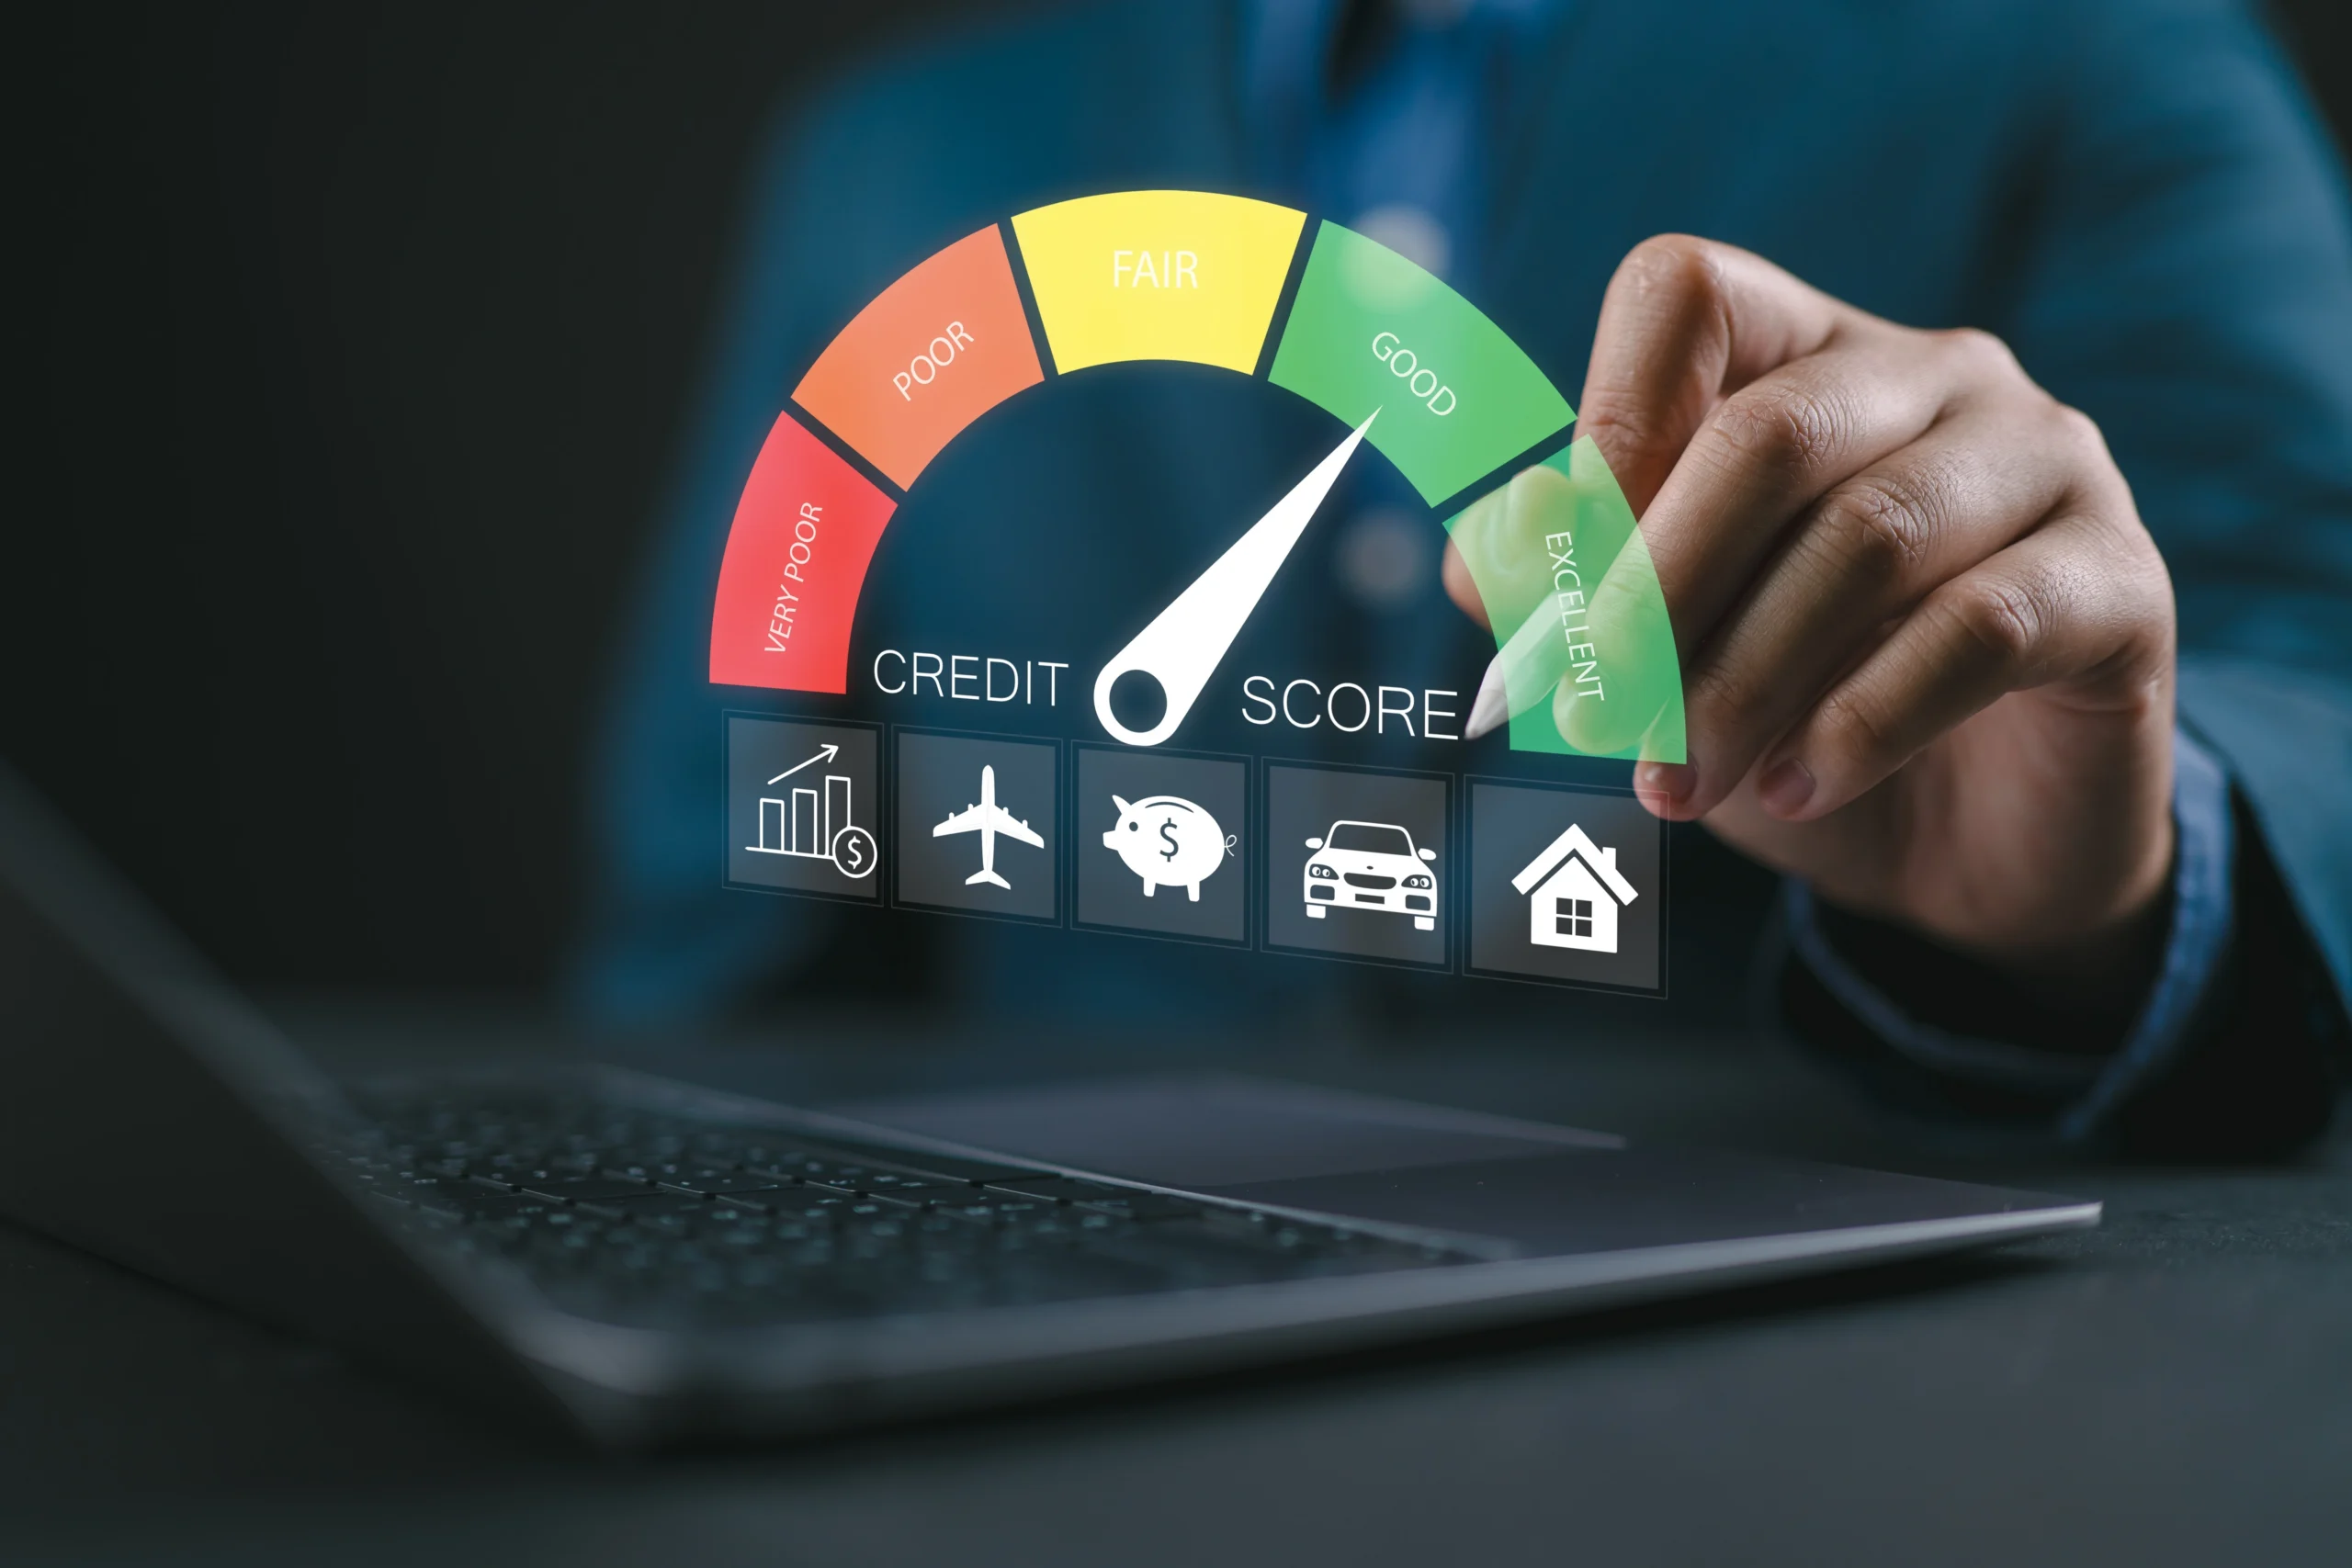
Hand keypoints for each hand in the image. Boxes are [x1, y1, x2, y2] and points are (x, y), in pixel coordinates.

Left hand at [1447, 237, 2178, 991]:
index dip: (1604, 421)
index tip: (1558, 576)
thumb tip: (1494, 545)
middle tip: (1591, 719)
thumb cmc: (1787, 715)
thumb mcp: (1655, 657)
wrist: (1963, 848)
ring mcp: (2046, 461)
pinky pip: (1978, 628)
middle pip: (1770, 433)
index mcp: (1801, 355)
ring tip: (1680, 786)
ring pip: (1868, 538)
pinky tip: (1798, 791)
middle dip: (1656, 594)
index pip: (1684, 291)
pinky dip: (1860, 722)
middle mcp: (1934, 375)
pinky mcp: (2122, 580)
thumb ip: (1564, 590)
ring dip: (1742, 681)